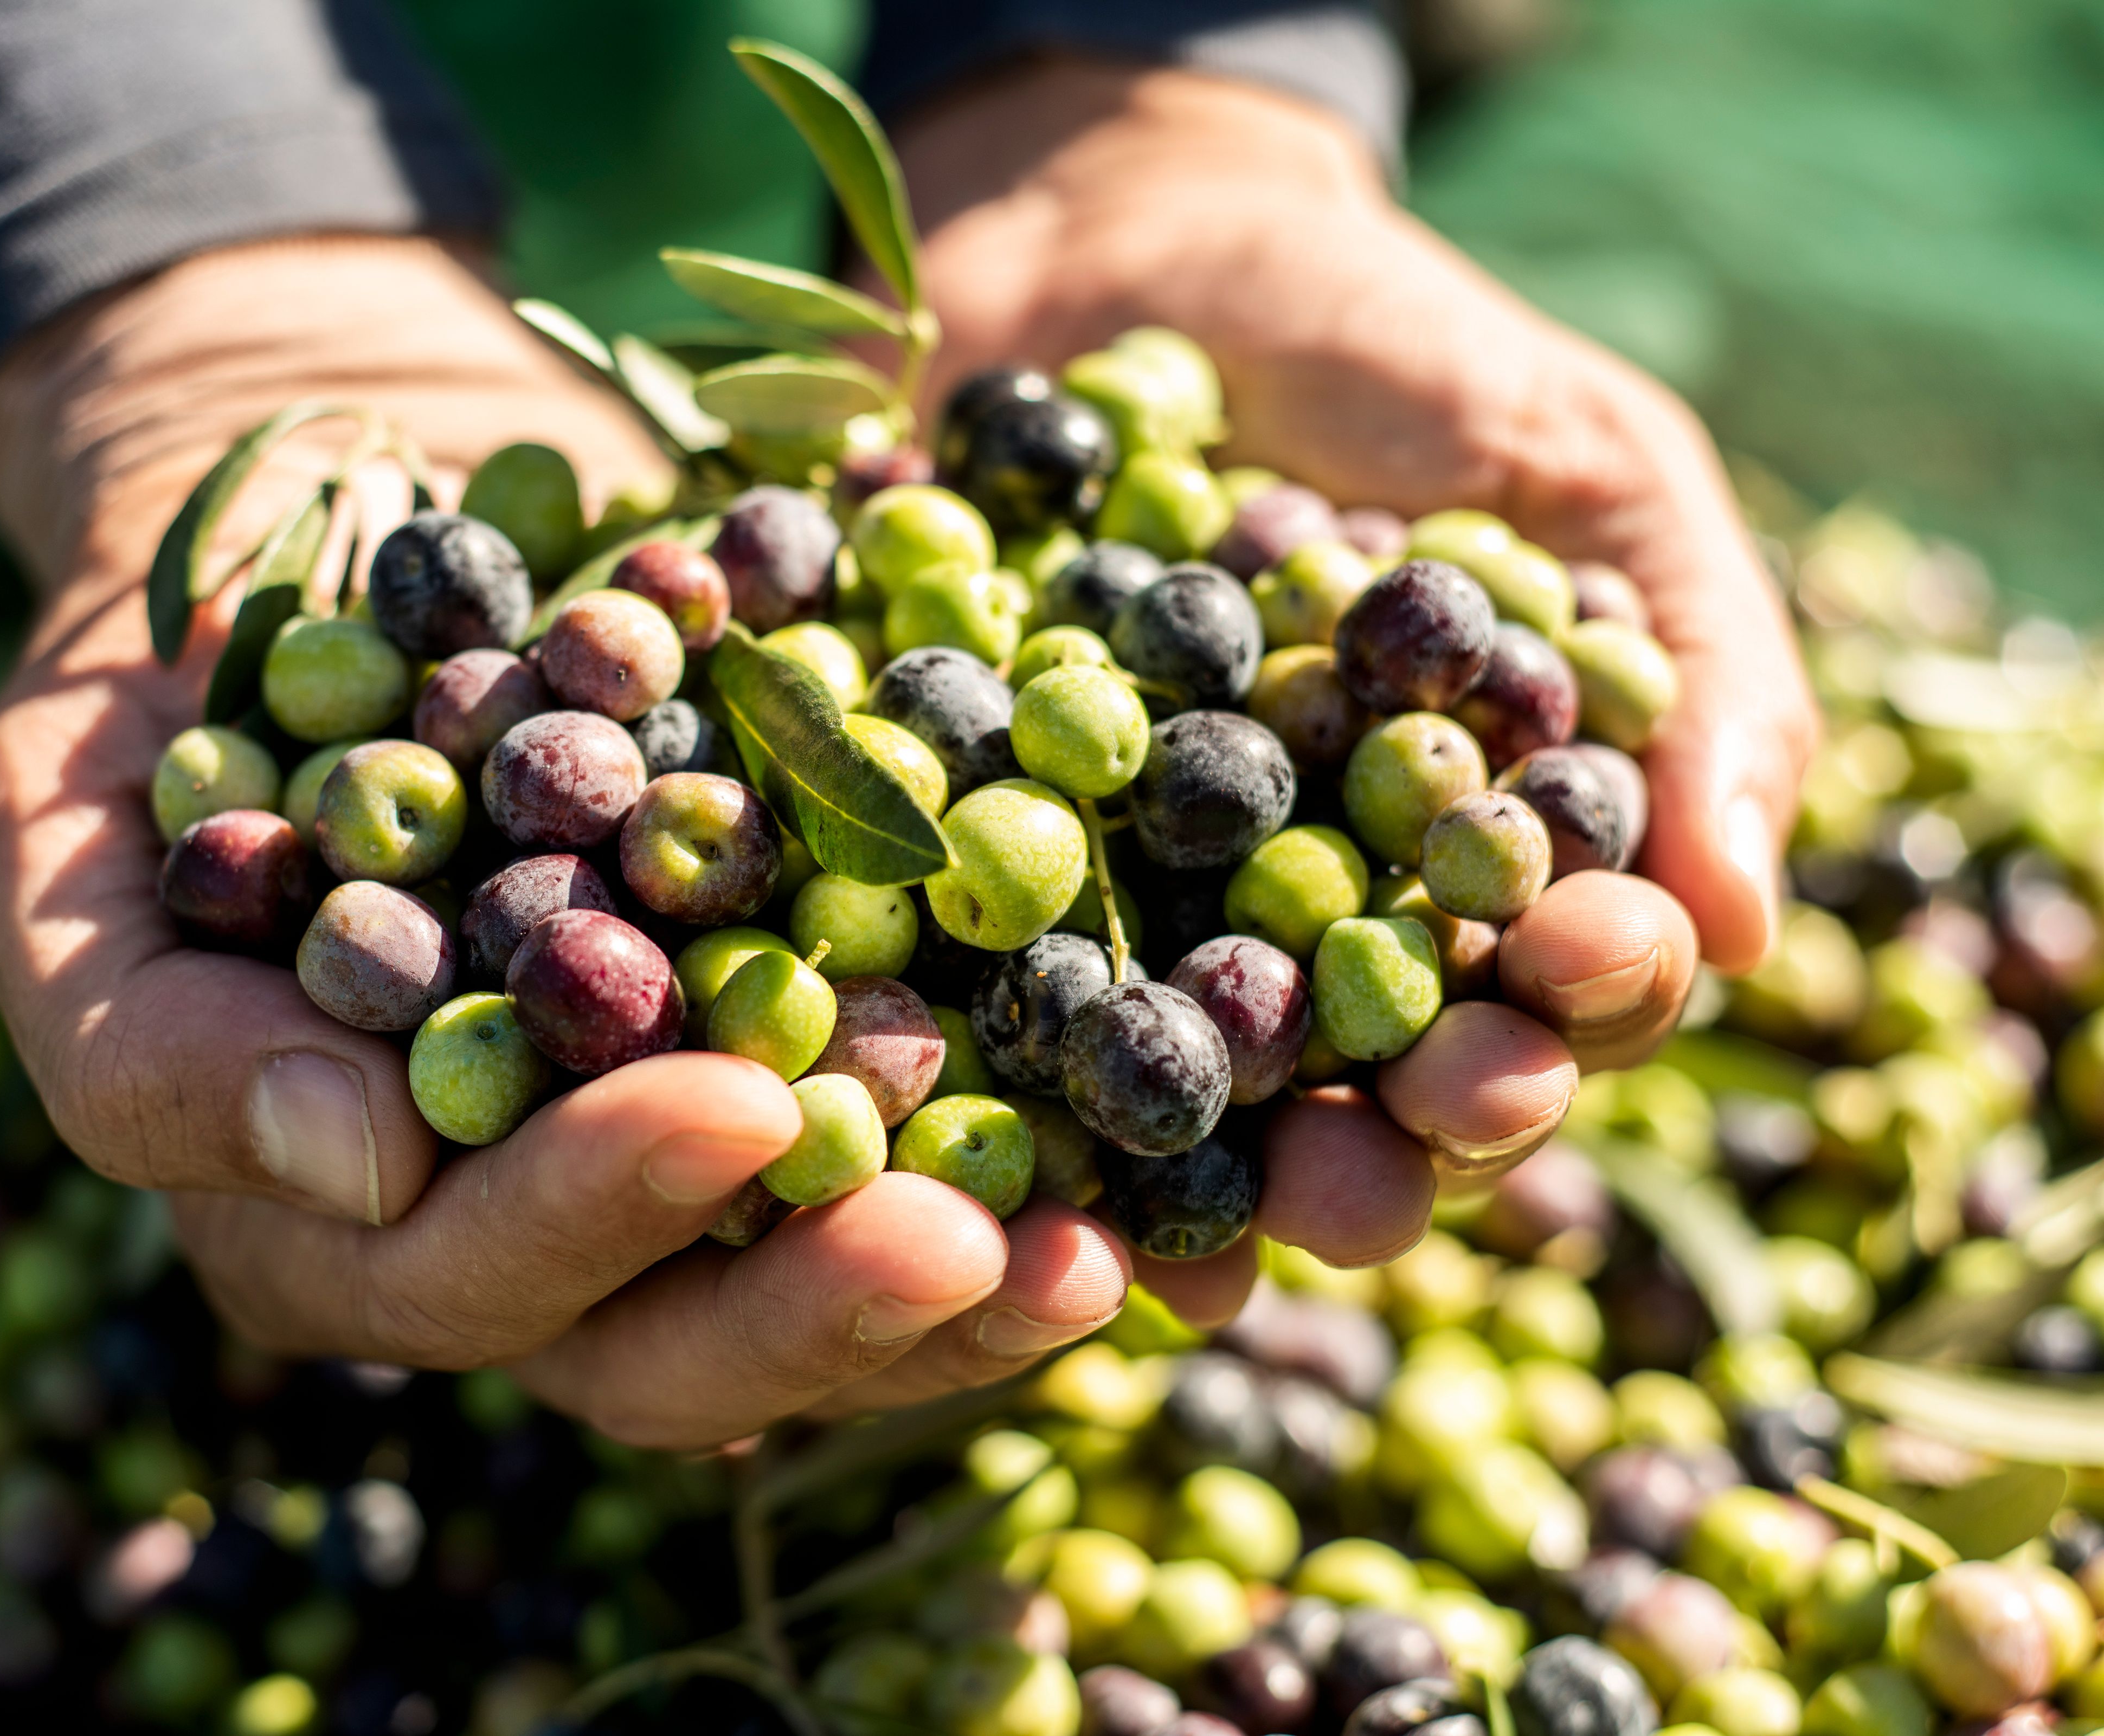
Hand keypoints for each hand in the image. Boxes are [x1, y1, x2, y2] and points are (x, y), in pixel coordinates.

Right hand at [0, 236, 1426, 1449]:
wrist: (338, 503)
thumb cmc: (161, 672)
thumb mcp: (42, 820)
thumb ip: (140, 1019)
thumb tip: (347, 1165)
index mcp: (322, 1197)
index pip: (451, 1270)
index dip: (588, 1215)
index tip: (732, 1108)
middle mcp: (499, 1221)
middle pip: (658, 1343)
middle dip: (814, 1301)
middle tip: (981, 1243)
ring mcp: (650, 1151)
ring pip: (805, 1287)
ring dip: (962, 1279)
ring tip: (1112, 1241)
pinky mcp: (781, 1047)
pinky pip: (906, 1145)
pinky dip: (1024, 1147)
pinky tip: (1148, 1132)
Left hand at [893, 62, 1813, 1187]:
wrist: (1123, 242)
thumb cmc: (1390, 350)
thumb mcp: (1578, 462)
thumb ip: (1688, 665)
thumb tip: (1743, 921)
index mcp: (1466, 872)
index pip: (1542, 999)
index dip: (1563, 1019)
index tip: (1562, 989)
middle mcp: (1300, 932)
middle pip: (1355, 1103)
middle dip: (1374, 1156)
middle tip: (1362, 1173)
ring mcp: (1121, 917)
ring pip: (1163, 1106)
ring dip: (1171, 1186)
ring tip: (1169, 1242)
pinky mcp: (951, 872)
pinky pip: (956, 1003)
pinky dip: (953, 1070)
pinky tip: (955, 1138)